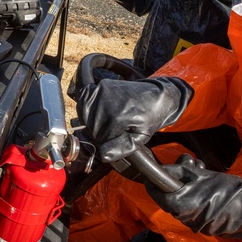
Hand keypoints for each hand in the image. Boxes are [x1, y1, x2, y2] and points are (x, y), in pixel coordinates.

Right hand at [75, 77, 191, 162]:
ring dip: (92, 121)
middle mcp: (105, 103)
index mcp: (115, 118)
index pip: (98, 139)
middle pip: (90, 127)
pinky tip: (99, 111)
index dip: (105, 143)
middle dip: (99, 132)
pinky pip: (84, 100)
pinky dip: (87, 106)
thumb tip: (102, 155)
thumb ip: (121, 148)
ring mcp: (101, 92)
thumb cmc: (151, 117)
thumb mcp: (140, 138)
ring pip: (85, 115)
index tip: (116, 139)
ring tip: (109, 121)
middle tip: (115, 130)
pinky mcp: (100, 86)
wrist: (157, 95)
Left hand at [146, 154, 241, 241]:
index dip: (154, 179)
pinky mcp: (205, 222)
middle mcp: (184, 216)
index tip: (154, 166)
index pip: (157, 192)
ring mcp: (194, 222)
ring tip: (201, 168)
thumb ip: (182, 173)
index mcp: (182, 204)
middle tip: (188, 163)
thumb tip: (163, 170)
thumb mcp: (204, 177)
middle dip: (174, 178)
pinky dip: (196, 193)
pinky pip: (192, 206)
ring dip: (186, 183)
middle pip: (168, 196)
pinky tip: (209, 181)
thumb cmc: (232, 192)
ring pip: (180, 200)